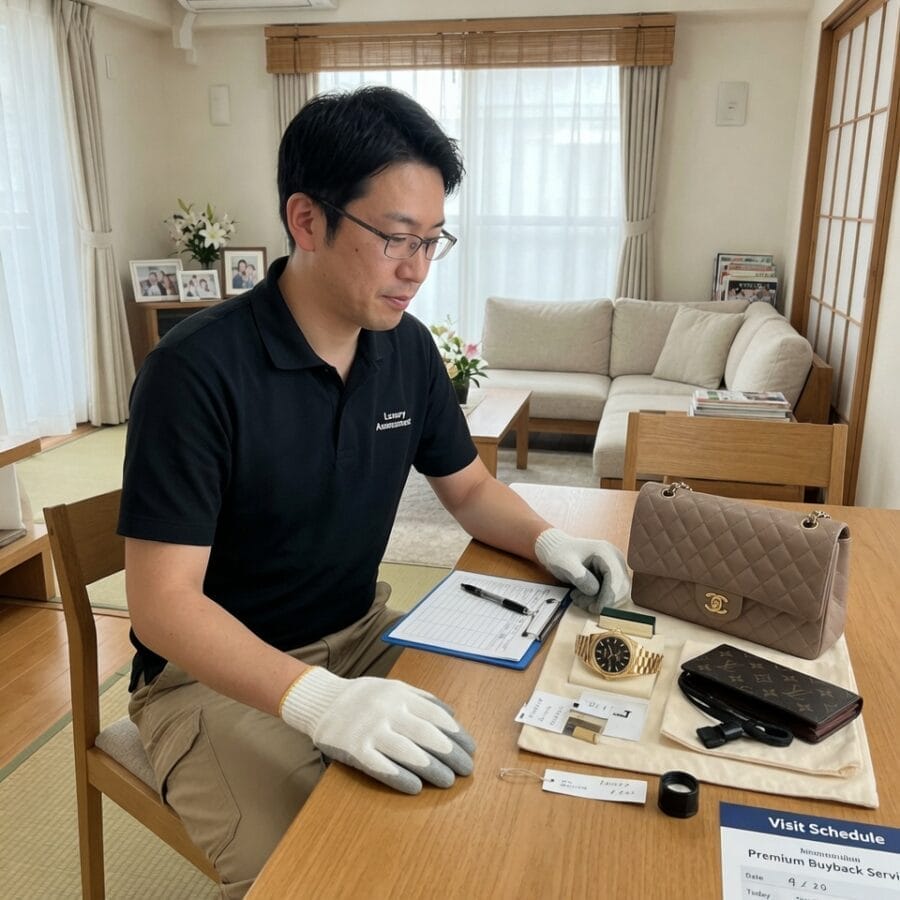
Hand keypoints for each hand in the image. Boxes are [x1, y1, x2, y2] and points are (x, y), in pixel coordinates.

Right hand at [280, 667, 474, 794]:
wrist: (321, 700)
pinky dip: (401, 778)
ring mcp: (370, 730)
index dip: (457, 734)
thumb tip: (451, 713)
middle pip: (427, 736)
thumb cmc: (363, 697)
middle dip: (451, 755)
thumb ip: (421, 699)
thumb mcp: (393, 687)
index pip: (436, 716)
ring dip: (433, 770)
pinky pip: (381, 767)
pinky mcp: (354, 749)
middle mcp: (388, 710)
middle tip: (466, 769)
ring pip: (408, 753)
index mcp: (400, 694)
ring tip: (448, 782)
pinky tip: (416, 787)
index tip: (470, 748)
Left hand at [534, 527, 630, 613]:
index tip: (594, 608)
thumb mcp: (565, 564)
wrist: (557, 549)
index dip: (608, 597)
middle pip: (621, 588)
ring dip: (601, 602)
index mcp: (606, 552)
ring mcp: (616, 567)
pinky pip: (613, 593)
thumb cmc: (560, 554)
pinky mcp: (612, 575)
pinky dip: (600, 600)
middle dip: (604, 601)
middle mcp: (616, 559)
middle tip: (582, 603)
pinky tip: (584, 597)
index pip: (616, 579)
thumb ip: (580, 577)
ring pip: (619, 593)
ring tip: (579, 599)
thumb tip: (595, 590)